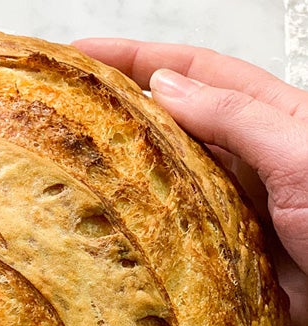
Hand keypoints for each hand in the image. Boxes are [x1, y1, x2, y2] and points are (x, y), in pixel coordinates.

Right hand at [73, 38, 307, 325]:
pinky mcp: (215, 254)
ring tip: (68, 162)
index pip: (191, 73)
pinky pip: (166, 234)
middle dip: (115, 109)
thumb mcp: (300, 155)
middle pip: (166, 123)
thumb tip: (165, 89)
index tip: (82, 53)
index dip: (135, 57)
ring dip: (119, 171)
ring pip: (159, 179)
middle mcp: (239, 159)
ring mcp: (223, 207)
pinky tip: (108, 225)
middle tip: (59, 108)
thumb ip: (236, 120)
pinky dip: (137, 227)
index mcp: (265, 119)